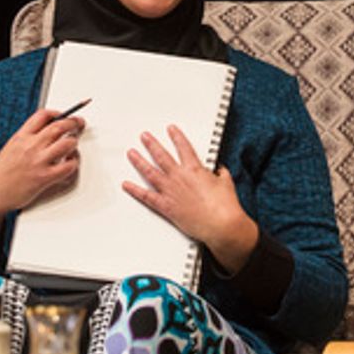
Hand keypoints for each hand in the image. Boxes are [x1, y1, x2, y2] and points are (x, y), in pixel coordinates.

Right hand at [0, 108, 86, 241]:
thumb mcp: (10, 148)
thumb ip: (27, 139)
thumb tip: (47, 133)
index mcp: (21, 137)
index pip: (43, 115)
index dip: (58, 113)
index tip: (64, 115)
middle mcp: (30, 146)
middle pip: (59, 126)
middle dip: (73, 123)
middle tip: (79, 124)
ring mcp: (38, 161)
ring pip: (67, 143)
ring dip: (74, 143)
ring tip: (73, 146)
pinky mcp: (44, 177)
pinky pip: (68, 166)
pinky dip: (73, 163)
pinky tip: (70, 164)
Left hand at [123, 124, 257, 274]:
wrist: (221, 223)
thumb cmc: (225, 206)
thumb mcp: (226, 183)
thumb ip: (221, 173)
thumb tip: (220, 170)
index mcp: (194, 169)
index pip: (183, 147)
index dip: (176, 137)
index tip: (171, 129)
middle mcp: (179, 177)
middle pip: (161, 156)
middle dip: (151, 144)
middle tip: (144, 136)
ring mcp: (171, 191)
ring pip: (150, 172)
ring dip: (139, 161)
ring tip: (131, 153)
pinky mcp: (166, 207)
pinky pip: (146, 196)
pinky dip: (135, 191)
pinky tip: (127, 185)